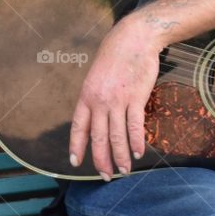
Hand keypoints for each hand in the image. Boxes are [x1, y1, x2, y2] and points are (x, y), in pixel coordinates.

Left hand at [69, 15, 161, 178]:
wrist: (134, 39)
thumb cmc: (116, 56)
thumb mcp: (97, 76)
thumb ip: (96, 97)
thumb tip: (98, 116)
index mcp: (86, 96)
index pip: (78, 127)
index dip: (77, 146)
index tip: (75, 162)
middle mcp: (99, 102)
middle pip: (98, 138)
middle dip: (101, 160)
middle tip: (106, 176)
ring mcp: (117, 101)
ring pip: (116, 136)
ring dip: (120, 156)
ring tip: (124, 170)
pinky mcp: (136, 99)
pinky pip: (135, 126)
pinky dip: (136, 142)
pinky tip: (138, 152)